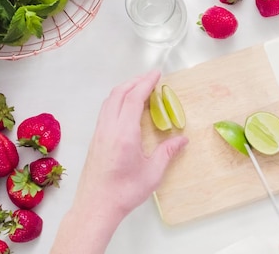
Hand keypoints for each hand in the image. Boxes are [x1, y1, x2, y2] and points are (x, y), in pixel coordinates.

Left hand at [75, 70, 188, 217]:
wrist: (96, 206)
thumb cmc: (124, 192)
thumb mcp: (153, 173)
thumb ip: (167, 152)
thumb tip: (182, 139)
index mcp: (124, 133)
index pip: (134, 98)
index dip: (146, 82)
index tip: (157, 74)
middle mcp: (109, 128)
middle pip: (119, 94)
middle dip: (135, 81)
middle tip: (150, 78)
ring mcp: (99, 133)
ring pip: (109, 101)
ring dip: (124, 89)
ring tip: (139, 88)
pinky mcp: (96, 139)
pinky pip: (105, 111)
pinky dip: (117, 100)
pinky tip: (126, 107)